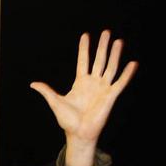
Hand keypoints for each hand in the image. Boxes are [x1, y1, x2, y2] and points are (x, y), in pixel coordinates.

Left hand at [30, 30, 137, 165]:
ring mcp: (103, 89)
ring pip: (110, 67)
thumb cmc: (68, 120)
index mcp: (80, 82)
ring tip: (119, 41)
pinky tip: (132, 63)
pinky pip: (120, 83)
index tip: (86, 35)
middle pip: (99, 60)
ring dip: (115, 55)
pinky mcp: (111, 97)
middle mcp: (93, 83)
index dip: (84, 48)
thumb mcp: (56, 102)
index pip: (83, 61)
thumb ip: (47, 91)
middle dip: (102, 46)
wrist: (78, 134)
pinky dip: (127, 74)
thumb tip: (33, 84)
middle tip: (106, 32)